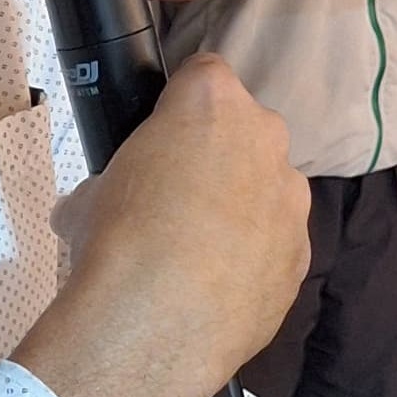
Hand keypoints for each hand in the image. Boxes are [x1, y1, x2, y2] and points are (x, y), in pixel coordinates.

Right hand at [14, 53, 308, 396]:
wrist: (158, 322)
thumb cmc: (116, 237)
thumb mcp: (93, 192)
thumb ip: (117, 179)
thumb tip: (95, 206)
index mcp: (212, 101)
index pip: (204, 74)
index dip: (179, 105)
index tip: (161, 138)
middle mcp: (266, 138)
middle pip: (246, 131)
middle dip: (219, 155)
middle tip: (176, 199)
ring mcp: (292, 198)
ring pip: (270, 188)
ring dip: (244, 208)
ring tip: (201, 253)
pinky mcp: (303, 255)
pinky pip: (277, 243)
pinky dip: (255, 258)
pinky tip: (219, 288)